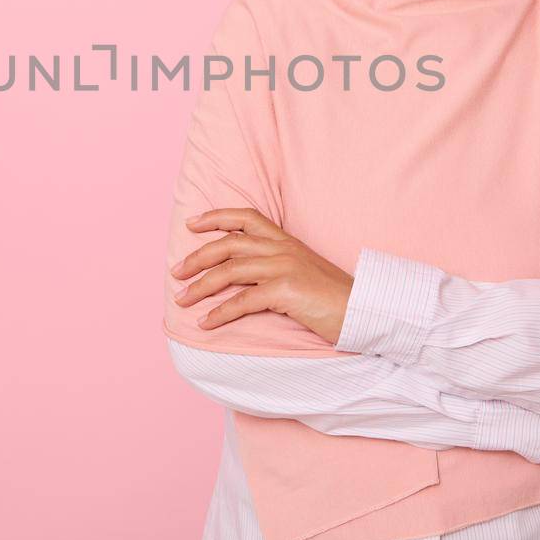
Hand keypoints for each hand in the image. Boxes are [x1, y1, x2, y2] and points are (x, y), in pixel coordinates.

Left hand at [170, 208, 354, 343]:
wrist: (363, 310)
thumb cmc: (333, 297)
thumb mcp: (303, 271)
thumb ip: (276, 265)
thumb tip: (242, 276)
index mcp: (286, 241)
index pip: (245, 217)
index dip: (216, 217)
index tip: (192, 224)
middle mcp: (283, 248)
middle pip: (229, 243)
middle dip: (198, 257)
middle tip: (176, 273)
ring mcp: (284, 267)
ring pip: (230, 271)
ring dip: (200, 286)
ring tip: (182, 300)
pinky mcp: (286, 291)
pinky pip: (243, 300)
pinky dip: (220, 312)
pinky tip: (206, 322)